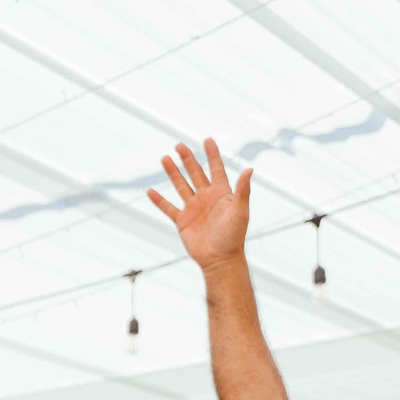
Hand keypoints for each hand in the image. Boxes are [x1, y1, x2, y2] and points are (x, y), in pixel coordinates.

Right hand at [148, 138, 251, 268]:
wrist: (220, 259)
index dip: (212, 155)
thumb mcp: (240, 210)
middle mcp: (206, 198)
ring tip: (165, 158)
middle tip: (179, 145)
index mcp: (221, 193)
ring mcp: (193, 208)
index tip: (207, 140)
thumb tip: (250, 169)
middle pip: (195, 173)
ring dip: (173, 173)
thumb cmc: (234, 235)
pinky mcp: (182, 221)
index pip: (216, 169)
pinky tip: (150, 191)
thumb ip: (243, 190)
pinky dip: (159, 200)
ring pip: (181, 186)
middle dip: (188, 159)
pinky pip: (168, 208)